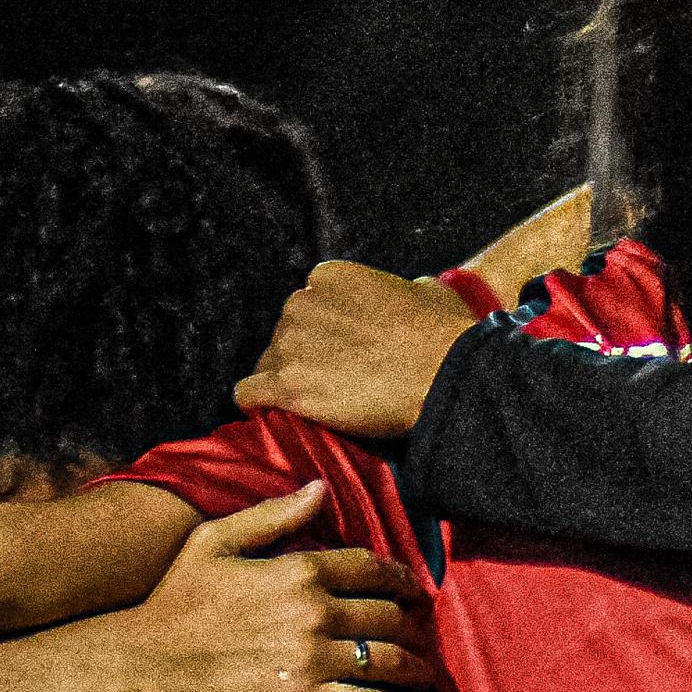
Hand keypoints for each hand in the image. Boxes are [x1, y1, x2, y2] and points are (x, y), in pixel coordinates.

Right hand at [97, 487, 441, 691]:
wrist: (140, 665)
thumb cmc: (173, 603)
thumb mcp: (214, 542)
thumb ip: (273, 516)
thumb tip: (320, 488)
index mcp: (299, 569)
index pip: (372, 568)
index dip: (402, 580)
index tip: (415, 591)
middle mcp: (315, 611)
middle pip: (389, 616)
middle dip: (414, 628)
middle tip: (423, 638)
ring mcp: (311, 658)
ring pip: (389, 661)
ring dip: (418, 669)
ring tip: (427, 677)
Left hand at [234, 263, 478, 436]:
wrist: (443, 374)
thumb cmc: (444, 335)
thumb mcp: (429, 292)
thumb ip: (403, 289)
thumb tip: (411, 293)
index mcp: (330, 277)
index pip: (310, 303)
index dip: (327, 329)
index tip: (346, 350)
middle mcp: (302, 303)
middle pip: (286, 333)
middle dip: (305, 354)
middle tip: (336, 379)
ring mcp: (290, 345)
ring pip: (267, 364)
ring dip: (286, 381)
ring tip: (316, 402)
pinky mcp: (285, 386)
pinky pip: (247, 394)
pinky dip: (259, 404)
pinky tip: (277, 413)